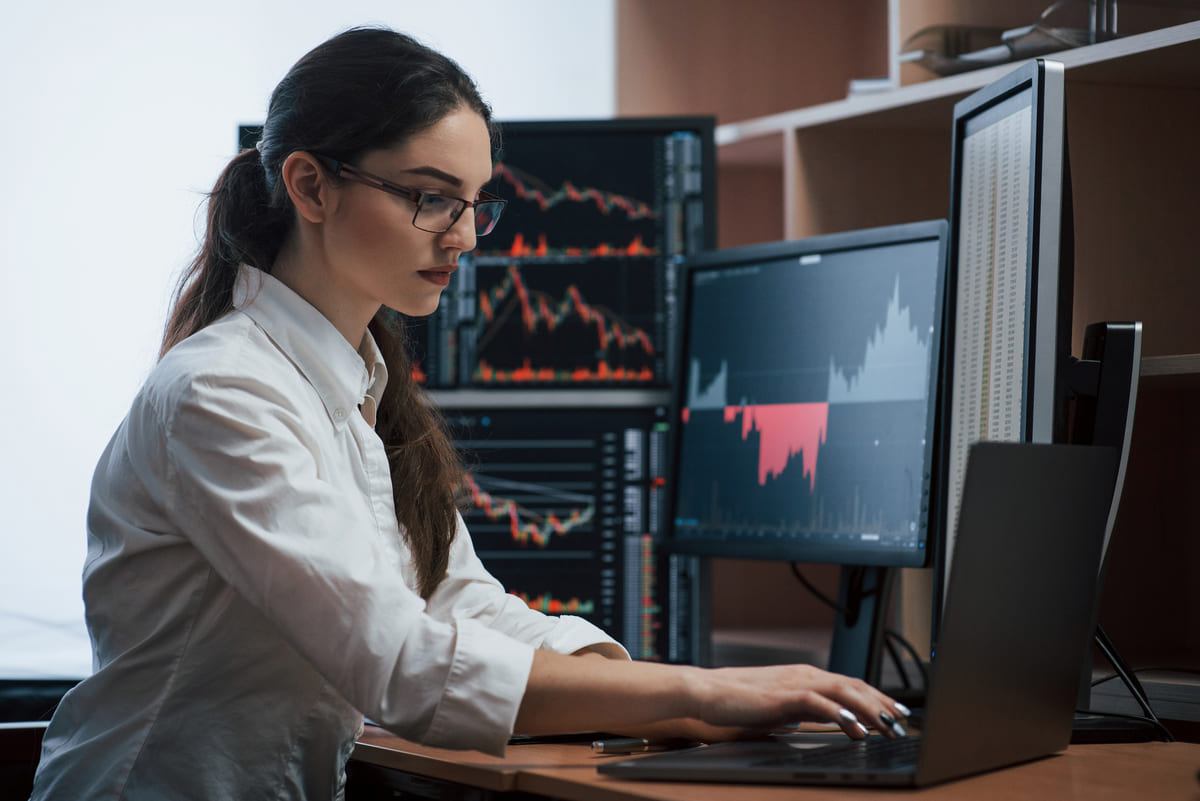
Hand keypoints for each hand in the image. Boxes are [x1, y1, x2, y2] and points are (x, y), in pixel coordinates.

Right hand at [681, 663, 908, 740]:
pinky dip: (839, 713)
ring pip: (842, 692)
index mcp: (806, 677)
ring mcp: (794, 683)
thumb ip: (802, 711)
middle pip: (854, 686)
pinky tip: (855, 727)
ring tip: (888, 726)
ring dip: (869, 709)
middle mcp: (805, 675)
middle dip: (883, 704)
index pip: (850, 685)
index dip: (878, 698)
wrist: (708, 692)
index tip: (898, 712)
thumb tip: (821, 720)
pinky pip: (818, 703)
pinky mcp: (782, 696)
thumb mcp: (780, 708)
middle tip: (904, 721)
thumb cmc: (739, 703)